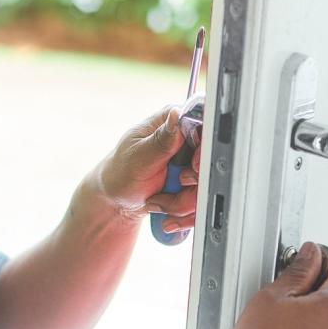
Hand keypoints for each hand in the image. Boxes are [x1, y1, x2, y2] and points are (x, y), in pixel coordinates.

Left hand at [90, 103, 201, 231]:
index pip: (205, 126)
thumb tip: (177, 115)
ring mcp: (190, 163)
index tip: (193, 167)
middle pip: (211, 161)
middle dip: (191, 186)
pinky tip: (165, 212)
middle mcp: (185, 140)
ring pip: (207, 186)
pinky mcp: (193, 183)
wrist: (117, 200)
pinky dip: (184, 213)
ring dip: (183, 204)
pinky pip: (202, 201)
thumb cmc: (120, 174)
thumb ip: (162, 139)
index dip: (205, 149)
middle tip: (173, 188)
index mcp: (172, 122)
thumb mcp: (139, 157)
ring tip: (158, 203)